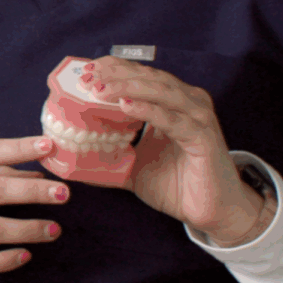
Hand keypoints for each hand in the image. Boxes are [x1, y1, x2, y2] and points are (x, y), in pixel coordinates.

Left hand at [75, 56, 268, 241]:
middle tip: (88, 77)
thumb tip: (72, 159)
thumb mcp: (133, 168)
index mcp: (171, 103)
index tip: (85, 71)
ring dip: (128, 86)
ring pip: (160, 91)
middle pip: (148, 77)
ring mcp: (197, 117)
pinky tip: (125, 106)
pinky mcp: (202, 137)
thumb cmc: (177, 186)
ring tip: (100, 89)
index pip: (140, 76)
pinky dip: (148, 109)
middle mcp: (186, 103)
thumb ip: (107, 158)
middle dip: (116, 74)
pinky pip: (172, 119)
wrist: (211, 212)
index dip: (113, 69)